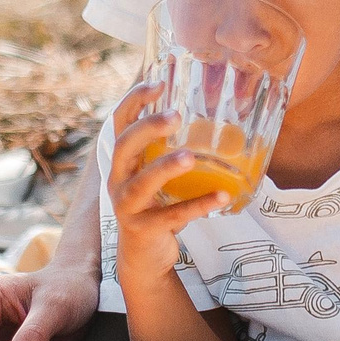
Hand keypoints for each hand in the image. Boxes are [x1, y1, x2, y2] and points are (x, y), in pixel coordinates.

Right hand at [102, 85, 226, 285]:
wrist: (143, 257)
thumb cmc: (155, 205)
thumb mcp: (155, 174)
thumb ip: (169, 148)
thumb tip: (212, 114)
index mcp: (123, 161)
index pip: (120, 122)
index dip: (134, 100)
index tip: (158, 82)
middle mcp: (118, 180)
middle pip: (123, 147)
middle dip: (147, 129)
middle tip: (175, 115)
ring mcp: (128, 206)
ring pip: (141, 183)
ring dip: (164, 168)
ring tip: (190, 156)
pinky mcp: (145, 229)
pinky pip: (172, 216)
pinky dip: (197, 206)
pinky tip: (221, 196)